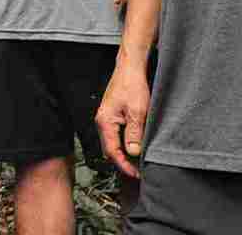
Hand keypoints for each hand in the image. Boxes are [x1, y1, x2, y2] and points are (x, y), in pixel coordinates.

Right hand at [95, 63, 150, 178]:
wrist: (130, 67)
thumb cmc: (132, 85)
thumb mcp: (138, 111)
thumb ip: (134, 134)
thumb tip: (133, 152)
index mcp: (105, 121)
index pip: (112, 151)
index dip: (124, 165)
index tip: (136, 174)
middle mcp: (102, 121)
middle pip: (110, 149)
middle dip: (123, 162)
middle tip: (138, 171)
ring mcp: (107, 118)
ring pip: (113, 142)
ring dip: (124, 153)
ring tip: (138, 162)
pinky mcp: (113, 114)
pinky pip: (116, 134)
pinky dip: (124, 143)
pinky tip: (135, 145)